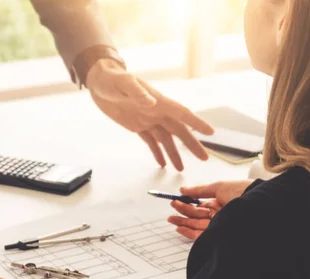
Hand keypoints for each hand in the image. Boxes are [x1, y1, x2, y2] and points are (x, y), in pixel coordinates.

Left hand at [86, 59, 214, 170]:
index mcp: (157, 101)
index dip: (196, 123)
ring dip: (174, 153)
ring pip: (166, 139)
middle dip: (191, 144)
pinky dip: (157, 152)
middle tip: (204, 158)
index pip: (181, 113)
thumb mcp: (123, 83)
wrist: (99, 82)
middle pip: (178, 130)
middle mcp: (156, 111)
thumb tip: (151, 102)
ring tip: (180, 169)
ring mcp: (147, 119)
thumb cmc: (111, 79)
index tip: (210, 133)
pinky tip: (162, 163)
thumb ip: (137, 92)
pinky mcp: (137, 125)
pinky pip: (150, 141)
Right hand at [167, 180, 253, 239]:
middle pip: (196, 215)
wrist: (259, 205)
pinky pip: (201, 235)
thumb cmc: (244, 193)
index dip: (187, 202)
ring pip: (197, 225)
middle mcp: (220, 215)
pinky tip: (180, 228)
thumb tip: (183, 189)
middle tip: (172, 207)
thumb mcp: (219, 187)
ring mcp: (219, 225)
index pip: (199, 204)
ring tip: (172, 218)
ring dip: (183, 222)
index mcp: (220, 203)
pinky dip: (189, 232)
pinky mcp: (219, 235)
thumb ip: (199, 190)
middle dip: (183, 211)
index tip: (176, 200)